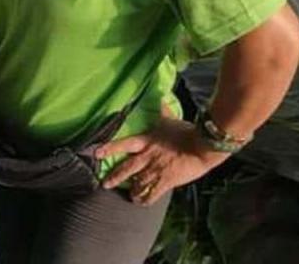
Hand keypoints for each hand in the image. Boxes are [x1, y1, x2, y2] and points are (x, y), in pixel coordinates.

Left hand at [96, 118, 228, 206]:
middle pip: (126, 169)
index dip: (109, 148)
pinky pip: (152, 194)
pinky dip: (145, 199)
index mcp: (146, 141)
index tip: (97, 153)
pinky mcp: (166, 182)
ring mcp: (156, 170)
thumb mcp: (170, 119)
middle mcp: (147, 157)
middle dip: (114, 177)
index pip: (123, 144)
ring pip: (138, 184)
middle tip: (104, 184)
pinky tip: (141, 202)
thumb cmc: (186, 131)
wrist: (201, 146)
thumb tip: (161, 95)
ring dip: (132, 190)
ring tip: (129, 194)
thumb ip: (162, 110)